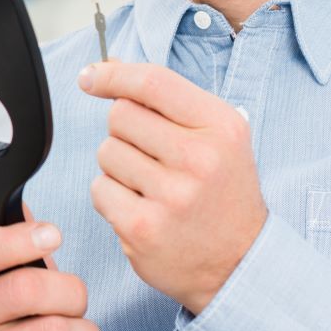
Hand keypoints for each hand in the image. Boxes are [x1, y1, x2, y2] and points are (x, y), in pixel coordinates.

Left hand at [81, 61, 266, 314]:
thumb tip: (111, 67)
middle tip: (151, 156)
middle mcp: (200, 159)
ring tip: (152, 186)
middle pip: (121, 115)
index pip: (153, 82)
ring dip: (118, 166)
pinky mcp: (143, 228)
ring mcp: (171, 196)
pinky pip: (99, 189)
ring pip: (106, 152)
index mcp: (221, 127)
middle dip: (124, 131)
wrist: (240, 263)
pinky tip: (141, 208)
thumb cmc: (223, 193)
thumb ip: (169, 101)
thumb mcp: (218, 137)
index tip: (90, 77)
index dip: (113, 74)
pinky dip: (111, 197)